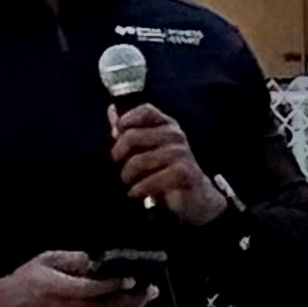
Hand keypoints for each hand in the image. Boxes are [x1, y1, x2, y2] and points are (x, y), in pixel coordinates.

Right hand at [0, 249, 157, 306]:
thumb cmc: (24, 281)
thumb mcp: (45, 260)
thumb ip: (71, 259)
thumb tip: (94, 261)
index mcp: (60, 289)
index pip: (95, 289)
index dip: (116, 285)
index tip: (133, 278)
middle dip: (132, 298)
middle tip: (150, 289)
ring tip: (144, 300)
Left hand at [110, 103, 226, 227]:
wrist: (195, 196)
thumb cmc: (166, 170)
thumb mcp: (147, 149)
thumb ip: (129, 131)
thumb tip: (111, 110)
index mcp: (167, 125)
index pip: (145, 111)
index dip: (126, 120)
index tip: (117, 136)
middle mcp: (175, 135)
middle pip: (132, 136)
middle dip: (118, 155)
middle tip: (120, 167)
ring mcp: (180, 153)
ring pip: (137, 162)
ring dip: (127, 177)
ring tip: (129, 183)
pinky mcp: (183, 174)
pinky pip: (149, 180)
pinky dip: (138, 190)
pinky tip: (136, 193)